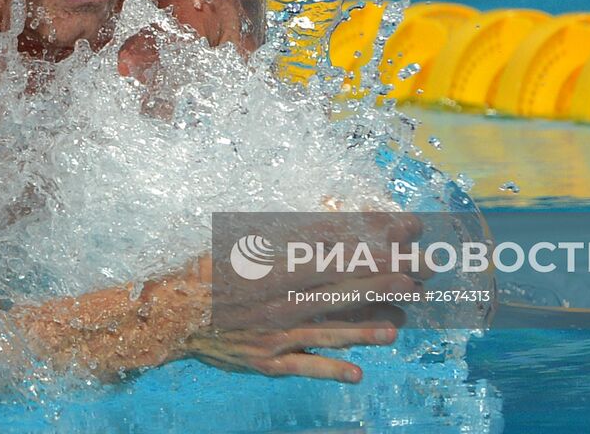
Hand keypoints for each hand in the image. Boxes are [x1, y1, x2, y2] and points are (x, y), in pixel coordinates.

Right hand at [175, 213, 424, 383]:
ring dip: (365, 329)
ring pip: (329, 331)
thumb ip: (286, 234)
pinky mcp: (267, 361)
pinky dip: (331, 370)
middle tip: (420, 276)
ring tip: (397, 328)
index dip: (373, 246)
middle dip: (384, 282)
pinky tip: (359, 374)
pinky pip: (304, 366)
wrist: (169, 314)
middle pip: (342, 291)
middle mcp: (280, 303)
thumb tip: (328, 216)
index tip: (405, 236)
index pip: (335, 254)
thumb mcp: (243, 241)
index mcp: (276, 268)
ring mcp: (275, 335)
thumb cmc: (207, 272)